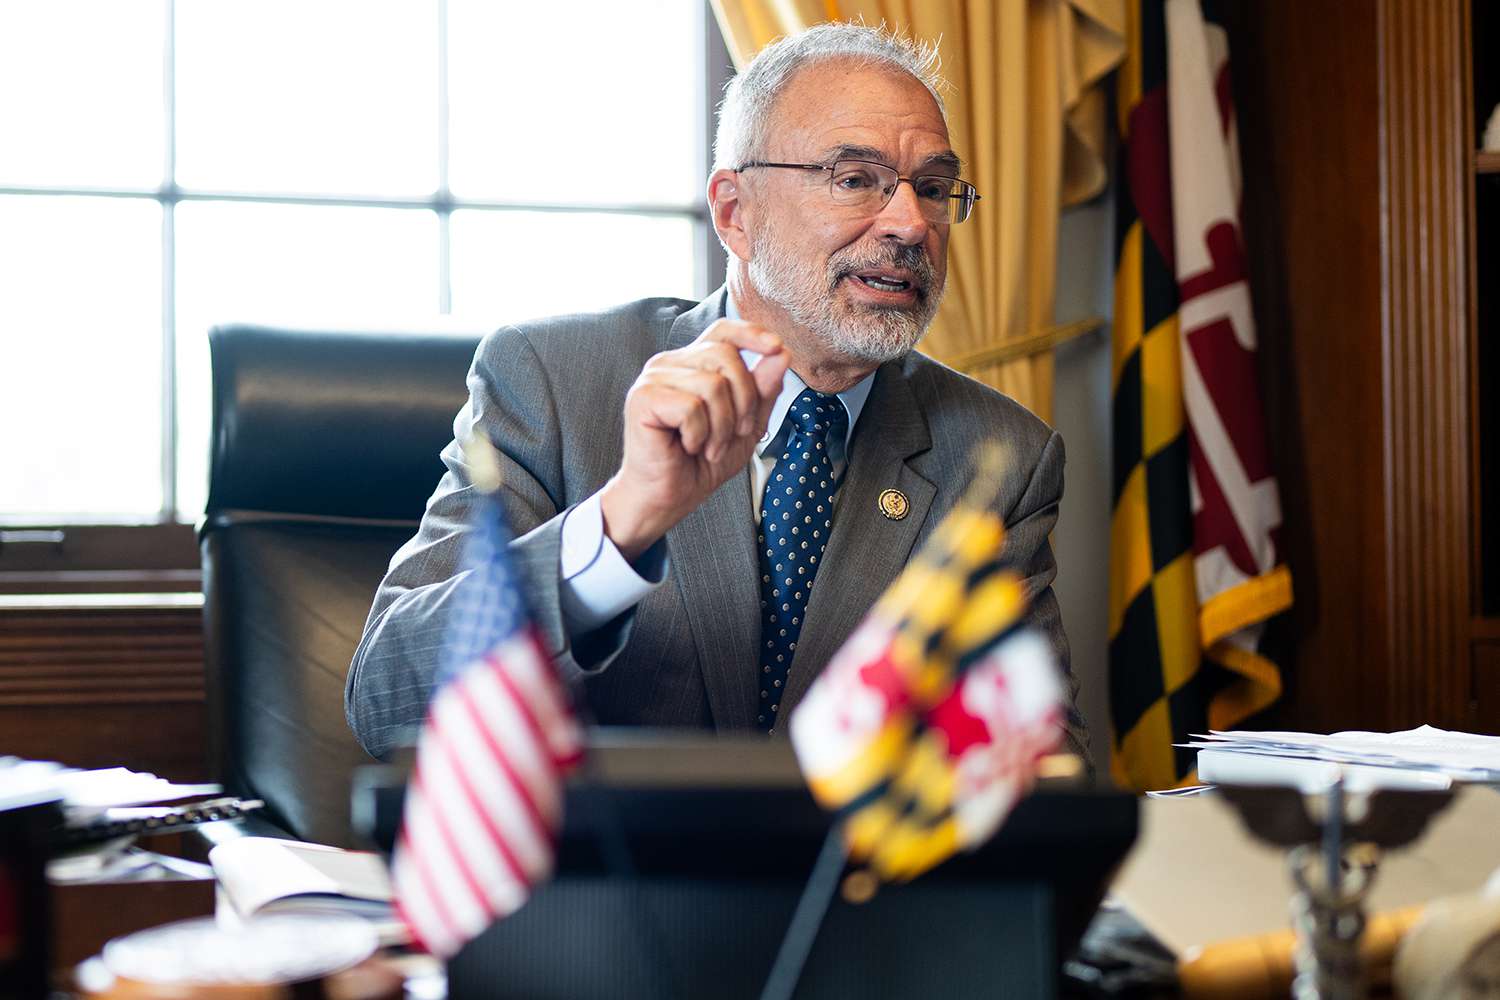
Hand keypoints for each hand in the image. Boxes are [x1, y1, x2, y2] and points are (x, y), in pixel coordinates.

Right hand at [599, 319, 790, 560]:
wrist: (667, 498)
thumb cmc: (700, 463)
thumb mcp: (746, 426)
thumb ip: (763, 391)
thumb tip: (781, 354)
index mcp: (693, 364)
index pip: (722, 331)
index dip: (750, 333)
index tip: (777, 347)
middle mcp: (671, 364)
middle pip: (726, 357)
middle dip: (744, 401)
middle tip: (734, 435)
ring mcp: (654, 378)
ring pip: (712, 384)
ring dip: (721, 427)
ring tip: (709, 447)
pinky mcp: (642, 398)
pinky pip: (691, 407)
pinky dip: (699, 435)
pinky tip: (688, 447)